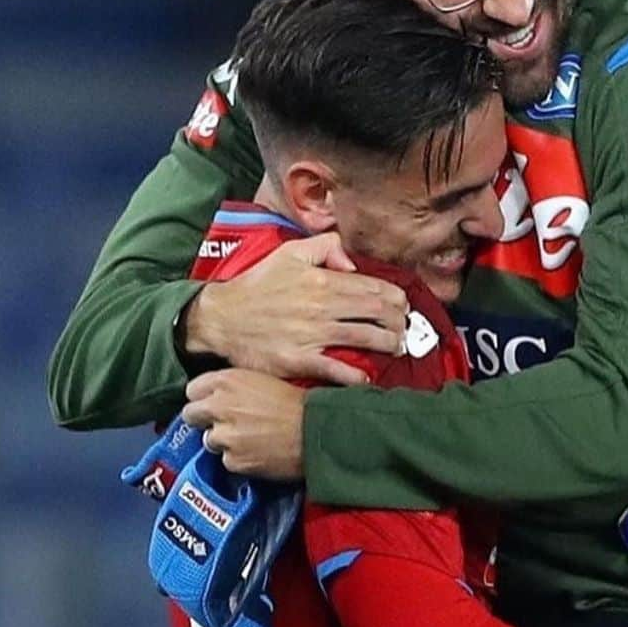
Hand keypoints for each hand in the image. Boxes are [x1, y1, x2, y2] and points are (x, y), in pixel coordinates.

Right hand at [182, 234, 407, 383]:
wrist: (221, 318)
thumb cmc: (257, 286)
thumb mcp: (289, 253)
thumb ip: (325, 247)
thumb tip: (352, 263)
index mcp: (322, 281)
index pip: (373, 288)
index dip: (397, 298)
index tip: (404, 305)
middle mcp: (322, 307)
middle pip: (377, 313)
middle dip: (400, 321)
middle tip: (406, 328)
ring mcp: (312, 335)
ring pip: (365, 339)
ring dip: (388, 344)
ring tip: (396, 348)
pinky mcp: (299, 360)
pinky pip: (335, 370)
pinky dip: (355, 377)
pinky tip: (366, 379)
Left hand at [183, 370, 305, 479]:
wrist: (318, 430)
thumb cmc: (299, 403)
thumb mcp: (264, 381)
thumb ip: (235, 389)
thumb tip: (219, 399)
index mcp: (227, 381)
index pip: (193, 390)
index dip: (204, 399)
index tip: (214, 405)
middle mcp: (220, 405)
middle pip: (191, 414)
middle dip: (205, 421)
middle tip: (226, 425)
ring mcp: (225, 435)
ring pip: (210, 441)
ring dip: (225, 442)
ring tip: (251, 440)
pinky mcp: (234, 460)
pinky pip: (227, 461)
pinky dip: (240, 460)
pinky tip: (260, 453)